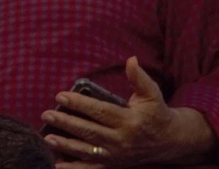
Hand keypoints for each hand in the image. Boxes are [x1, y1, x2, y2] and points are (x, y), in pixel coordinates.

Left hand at [42, 58, 215, 166]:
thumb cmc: (156, 113)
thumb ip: (138, 78)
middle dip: (67, 123)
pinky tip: (57, 165)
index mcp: (129, 121)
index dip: (79, 104)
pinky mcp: (113, 164)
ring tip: (47, 138)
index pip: (100, 111)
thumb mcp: (151, 94)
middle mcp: (122, 140)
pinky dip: (74, 168)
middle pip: (90, 132)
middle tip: (47, 114)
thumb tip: (131, 59)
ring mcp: (117, 155)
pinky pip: (91, 168)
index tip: (60, 96)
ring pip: (88, 150)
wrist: (171, 141)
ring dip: (66, 145)